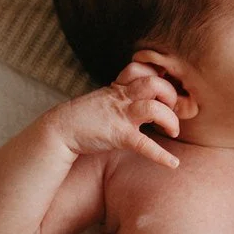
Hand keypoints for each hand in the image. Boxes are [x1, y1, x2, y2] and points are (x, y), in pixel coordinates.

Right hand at [44, 62, 187, 168]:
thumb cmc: (83, 117)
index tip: (167, 88)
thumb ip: (121, 96)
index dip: (159, 76)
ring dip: (171, 120)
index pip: (143, 70)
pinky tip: (173, 163)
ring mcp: (120, 116)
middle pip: (155, 83)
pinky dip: (162, 155)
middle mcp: (122, 98)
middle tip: (173, 110)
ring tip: (173, 131)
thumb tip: (138, 100)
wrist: (60, 129)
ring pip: (154, 109)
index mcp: (119, 88)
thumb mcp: (104, 99)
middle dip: (171, 96)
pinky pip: (145, 144)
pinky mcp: (118, 136)